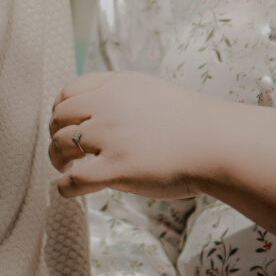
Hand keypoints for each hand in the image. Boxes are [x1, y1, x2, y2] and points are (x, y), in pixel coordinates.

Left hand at [51, 71, 225, 199]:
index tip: (63, 123)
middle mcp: (108, 107)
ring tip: (64, 168)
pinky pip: (74, 179)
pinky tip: (66, 190)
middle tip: (63, 150)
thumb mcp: (154, 93)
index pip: (69, 91)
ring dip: (56, 158)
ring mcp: (110, 137)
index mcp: (117, 86)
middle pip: (59, 117)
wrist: (220, 143)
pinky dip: (64, 186)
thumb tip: (104, 112)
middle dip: (55, 134)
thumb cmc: (196, 123)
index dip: (60, 109)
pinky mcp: (116, 168)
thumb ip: (125, 99)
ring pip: (61, 145)